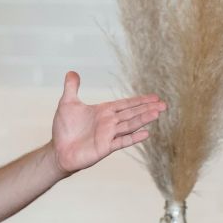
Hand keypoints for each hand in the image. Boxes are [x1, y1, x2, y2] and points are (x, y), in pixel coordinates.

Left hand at [49, 71, 166, 174]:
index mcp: (104, 111)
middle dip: (148, 108)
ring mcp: (108, 135)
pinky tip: (146, 133)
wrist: (59, 150)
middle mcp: (109, 122)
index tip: (155, 97)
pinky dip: (134, 137)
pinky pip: (122, 141)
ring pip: (130, 125)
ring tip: (158, 113)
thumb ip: (72, 87)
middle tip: (164, 104)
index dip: (140, 100)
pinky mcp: (105, 147)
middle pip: (132, 113)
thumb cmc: (64, 129)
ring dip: (144, 119)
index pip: (125, 104)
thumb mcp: (67, 103)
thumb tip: (72, 71)